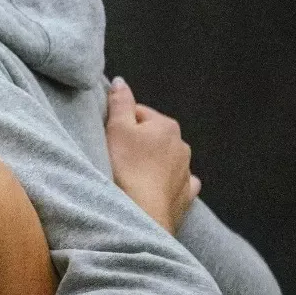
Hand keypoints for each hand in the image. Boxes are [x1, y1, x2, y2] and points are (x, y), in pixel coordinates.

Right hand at [105, 77, 198, 232]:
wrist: (143, 213)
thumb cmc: (127, 168)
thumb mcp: (117, 129)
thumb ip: (120, 102)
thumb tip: (120, 81)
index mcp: (166, 125)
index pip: (139, 113)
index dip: (120, 124)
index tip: (108, 138)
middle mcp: (182, 145)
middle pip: (153, 137)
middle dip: (137, 144)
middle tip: (116, 158)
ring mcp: (186, 171)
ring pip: (165, 159)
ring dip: (151, 163)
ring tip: (131, 176)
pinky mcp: (186, 194)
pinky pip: (178, 182)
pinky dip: (167, 183)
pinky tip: (154, 189)